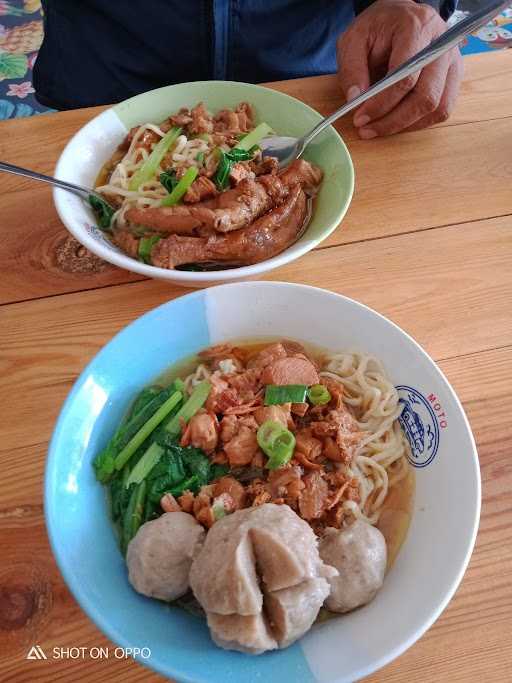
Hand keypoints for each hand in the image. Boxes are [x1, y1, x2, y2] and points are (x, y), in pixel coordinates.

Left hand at [337, 0, 462, 137]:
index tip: (360, 118)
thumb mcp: (353, 40)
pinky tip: (397, 121)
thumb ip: (352, 69)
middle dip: (393, 120)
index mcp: (417, 28)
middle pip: (425, 96)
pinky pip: (442, 109)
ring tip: (379, 128)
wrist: (398, 17)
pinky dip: (419, 122)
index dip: (382, 104)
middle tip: (367, 129)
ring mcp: (452, 61)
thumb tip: (355, 101)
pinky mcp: (454, 76)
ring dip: (406, 125)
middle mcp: (442, 44)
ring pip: (437, 107)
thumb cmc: (377, 28)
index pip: (405, 77)